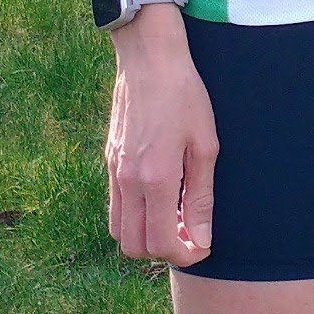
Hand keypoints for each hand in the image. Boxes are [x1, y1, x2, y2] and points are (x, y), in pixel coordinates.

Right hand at [104, 8, 218, 262]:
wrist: (149, 58)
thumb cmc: (184, 96)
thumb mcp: (205, 146)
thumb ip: (201, 198)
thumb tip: (201, 240)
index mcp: (155, 178)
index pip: (162, 244)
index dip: (185, 255)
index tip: (203, 246)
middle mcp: (128, 181)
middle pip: (134, 247)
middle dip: (163, 251)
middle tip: (189, 234)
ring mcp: (114, 171)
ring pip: (119, 231)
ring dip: (145, 235)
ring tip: (174, 216)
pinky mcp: (109, 161)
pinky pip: (114, 206)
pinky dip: (134, 215)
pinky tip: (160, 196)